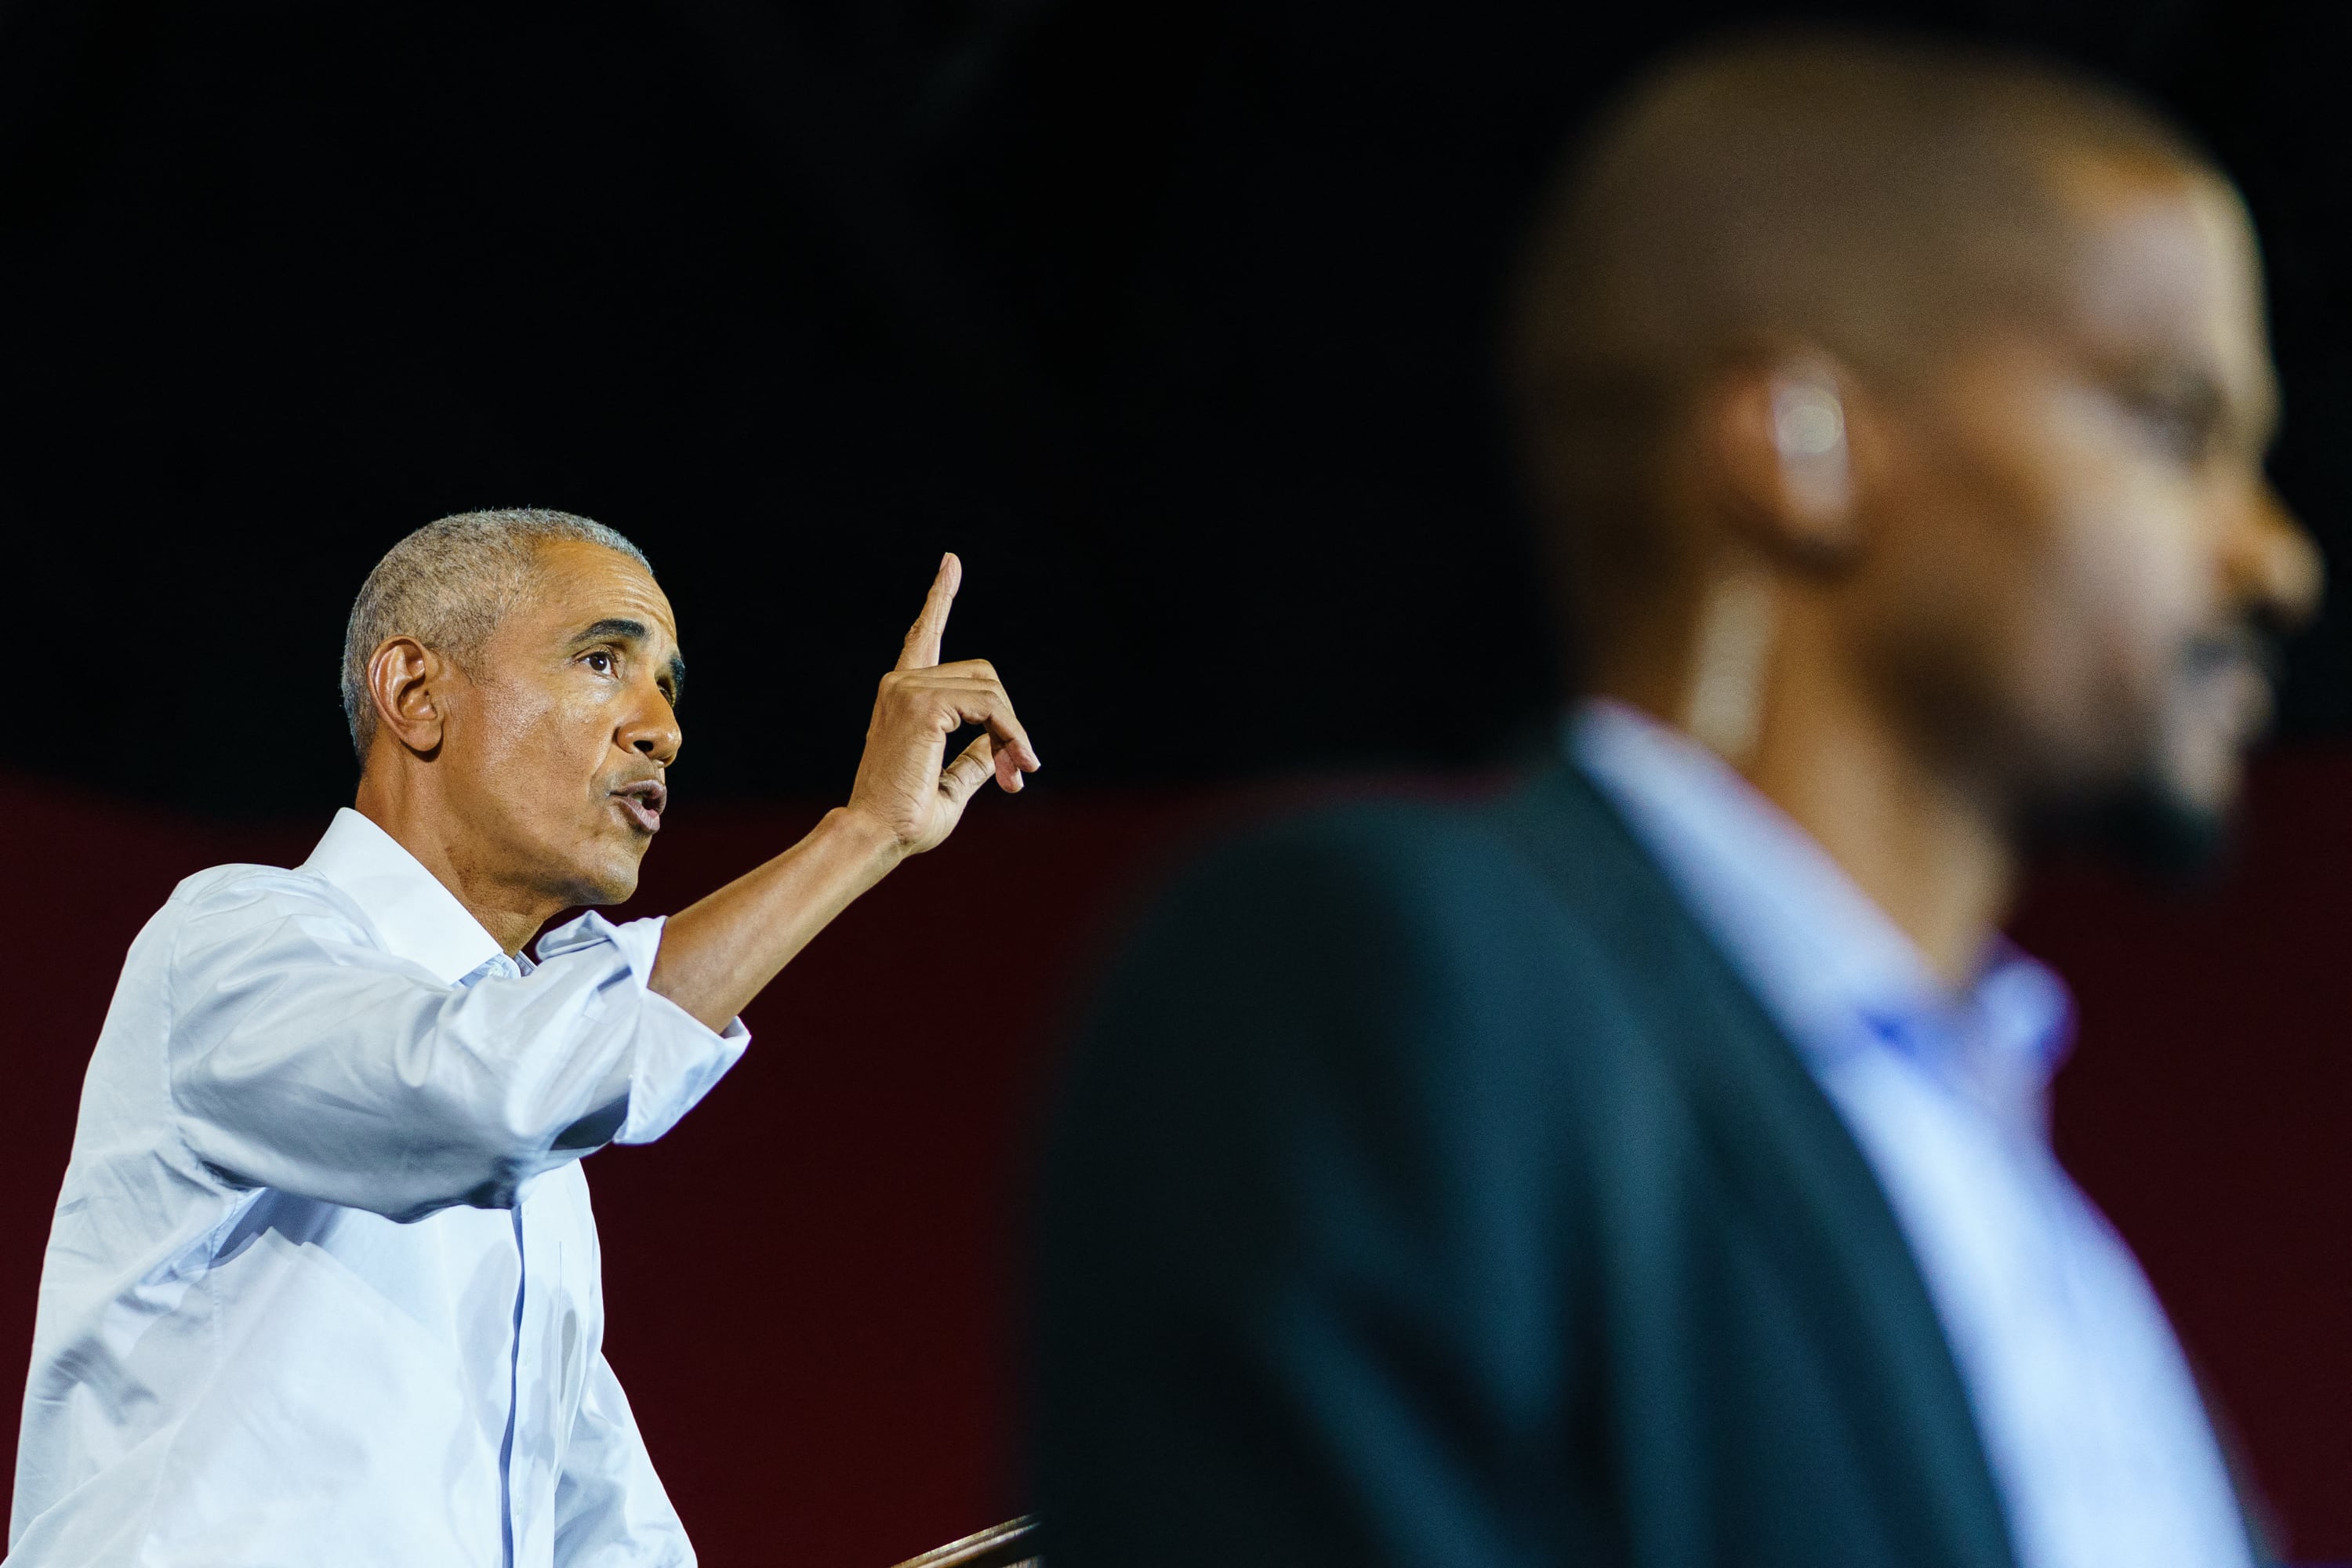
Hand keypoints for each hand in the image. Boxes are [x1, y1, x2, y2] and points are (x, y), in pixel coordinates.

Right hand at [844, 553, 1040, 856]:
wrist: (875, 837)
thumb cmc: (905, 821)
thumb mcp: (950, 787)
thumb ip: (973, 760)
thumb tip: (999, 745)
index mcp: (902, 698)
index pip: (922, 637)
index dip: (939, 599)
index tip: (951, 562)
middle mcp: (901, 684)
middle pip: (984, 676)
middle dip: (1009, 721)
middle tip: (1022, 769)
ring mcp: (908, 689)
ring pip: (992, 690)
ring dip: (1015, 734)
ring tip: (1019, 774)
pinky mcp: (923, 704)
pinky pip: (990, 706)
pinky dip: (1011, 734)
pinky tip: (1015, 765)